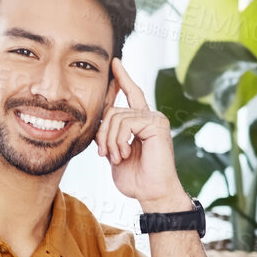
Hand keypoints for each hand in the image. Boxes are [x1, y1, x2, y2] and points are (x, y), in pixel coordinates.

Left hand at [97, 57, 191, 212]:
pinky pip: (126, 123)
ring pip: (116, 117)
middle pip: (113, 110)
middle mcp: (149, 116)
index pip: (131, 93)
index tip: (114, 63)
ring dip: (110, 141)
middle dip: (103, 133)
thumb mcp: (115, 153)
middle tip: (104, 154)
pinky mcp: (157, 124)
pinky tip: (124, 154)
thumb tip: (99, 121)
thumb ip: (109, 135)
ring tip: (117, 158)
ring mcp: (154, 119)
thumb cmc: (135, 179)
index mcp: (140, 122)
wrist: (152, 193)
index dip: (122, 78)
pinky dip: (119, 140)